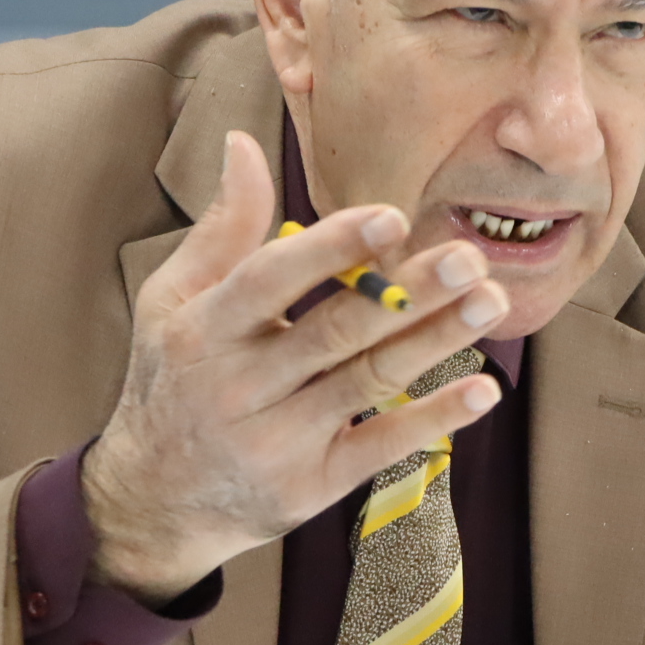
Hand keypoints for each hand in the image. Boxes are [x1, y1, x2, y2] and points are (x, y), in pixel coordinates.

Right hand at [80, 128, 508, 601]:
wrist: (154, 500)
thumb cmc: (172, 379)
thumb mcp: (174, 300)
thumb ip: (222, 227)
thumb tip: (243, 144)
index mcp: (205, 329)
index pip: (271, 280)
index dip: (332, 247)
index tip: (392, 216)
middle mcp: (241, 385)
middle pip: (336, 331)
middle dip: (408, 292)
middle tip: (469, 256)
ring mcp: (278, 440)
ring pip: (369, 381)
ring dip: (435, 340)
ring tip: (490, 301)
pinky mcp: (312, 485)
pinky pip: (380, 446)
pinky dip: (433, 418)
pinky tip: (481, 389)